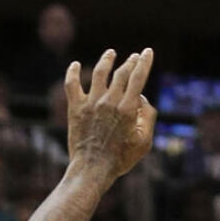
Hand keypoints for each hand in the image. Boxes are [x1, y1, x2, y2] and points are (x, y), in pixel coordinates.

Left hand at [65, 49, 157, 182]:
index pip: (138, 77)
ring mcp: (91, 103)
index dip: (144, 62)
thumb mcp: (145, 141)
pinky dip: (73, 72)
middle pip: (121, 73)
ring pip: (99, 73)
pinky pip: (72, 84)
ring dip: (106, 60)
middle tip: (135, 56)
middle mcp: (109, 101)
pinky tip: (76, 64)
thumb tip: (141, 97)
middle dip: (130, 61)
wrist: (92, 168)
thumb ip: (148, 117)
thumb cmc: (122, 158)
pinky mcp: (75, 108)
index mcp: (128, 109)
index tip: (148, 52)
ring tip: (111, 53)